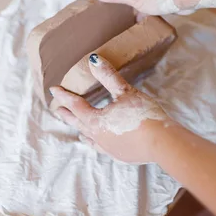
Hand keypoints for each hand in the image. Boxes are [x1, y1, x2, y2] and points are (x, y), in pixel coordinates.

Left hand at [50, 54, 171, 163]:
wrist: (161, 143)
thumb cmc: (143, 115)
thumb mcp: (125, 92)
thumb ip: (108, 76)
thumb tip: (93, 60)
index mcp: (95, 120)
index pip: (75, 105)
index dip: (64, 96)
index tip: (54, 90)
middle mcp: (97, 136)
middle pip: (77, 123)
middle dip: (67, 115)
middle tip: (57, 110)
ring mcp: (108, 148)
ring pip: (89, 138)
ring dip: (82, 131)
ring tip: (78, 130)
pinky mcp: (119, 155)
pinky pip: (102, 148)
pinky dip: (97, 143)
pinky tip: (101, 143)